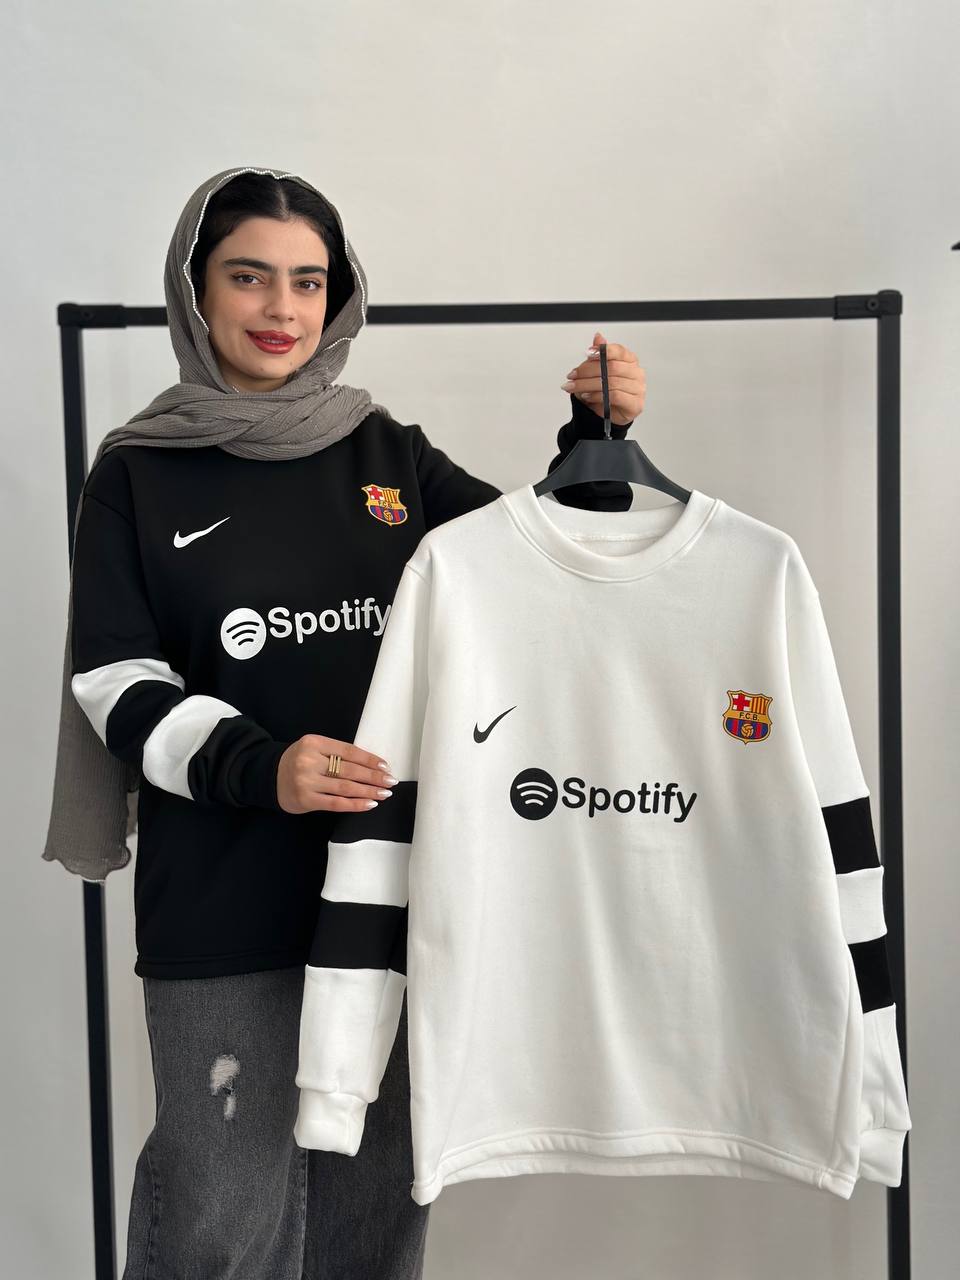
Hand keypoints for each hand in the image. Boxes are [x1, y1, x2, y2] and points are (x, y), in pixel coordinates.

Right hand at [276, 735, 396, 813]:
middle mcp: (309, 761)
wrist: (269, 776)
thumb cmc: (299, 761)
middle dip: (374, 777)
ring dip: (368, 791)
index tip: (385, 767)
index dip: (370, 760)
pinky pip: (336, 803)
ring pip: (345, 787)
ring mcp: (306, 781)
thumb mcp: (315, 749)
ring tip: (384, 794)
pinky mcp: (305, 800)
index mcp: (314, 742)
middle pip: (349, 770)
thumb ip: (337, 754)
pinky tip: (369, 804)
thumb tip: (372, 765)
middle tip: (391, 782)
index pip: (349, 751)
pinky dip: (355, 804)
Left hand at [561, 330, 645, 426]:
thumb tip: (598, 337)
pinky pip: (614, 396)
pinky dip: (597, 396)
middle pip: (612, 367)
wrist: (607, 413)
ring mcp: (638, 389)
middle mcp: (636, 373)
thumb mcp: (597, 371)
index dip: (602, 351)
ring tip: (574, 387)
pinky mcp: (635, 404)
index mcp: (630, 360)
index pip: (619, 351)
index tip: (587, 353)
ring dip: (587, 385)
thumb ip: (598, 355)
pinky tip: (587, 396)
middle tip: (572, 376)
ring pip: (610, 382)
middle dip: (587, 371)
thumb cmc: (605, 391)